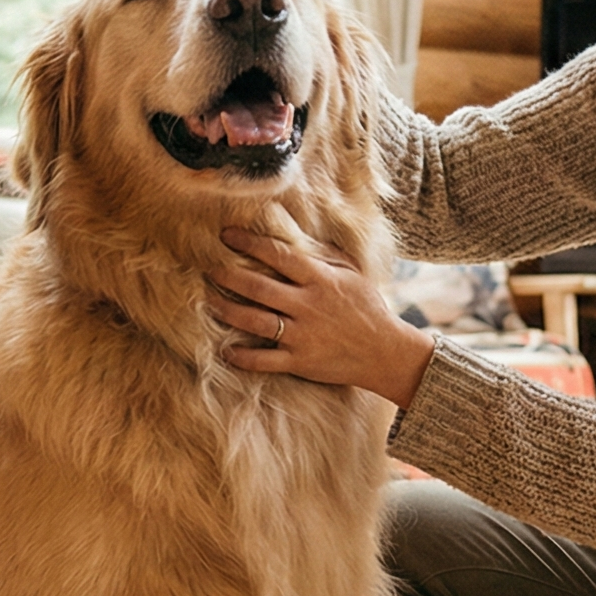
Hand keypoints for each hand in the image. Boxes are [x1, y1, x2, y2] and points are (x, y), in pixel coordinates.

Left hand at [209, 228, 435, 407]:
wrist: (386, 352)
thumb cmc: (368, 308)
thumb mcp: (352, 274)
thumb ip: (323, 255)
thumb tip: (294, 234)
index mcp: (320, 280)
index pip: (279, 255)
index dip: (250, 243)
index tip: (227, 235)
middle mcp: (308, 306)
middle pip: (258, 288)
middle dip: (228, 277)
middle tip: (209, 270)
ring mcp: (302, 336)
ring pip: (254, 322)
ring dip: (227, 311)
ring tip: (209, 301)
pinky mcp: (300, 362)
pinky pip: (263, 360)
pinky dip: (241, 357)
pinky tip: (225, 351)